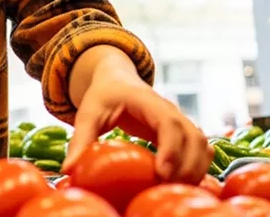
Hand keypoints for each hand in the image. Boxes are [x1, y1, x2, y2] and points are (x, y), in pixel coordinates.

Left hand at [61, 66, 211, 184]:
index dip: (171, 147)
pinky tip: (185, 184)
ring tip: (175, 189)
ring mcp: (179, 120)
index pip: (168, 122)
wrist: (117, 79)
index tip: (162, 172)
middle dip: (185, 165)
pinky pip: (201, 148)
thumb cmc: (103, 95)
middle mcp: (169, 110)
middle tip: (166, 188)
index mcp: (148, 101)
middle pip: (192, 136)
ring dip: (195, 168)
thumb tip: (68, 170)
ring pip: (201, 143)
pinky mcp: (182, 131)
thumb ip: (80, 139)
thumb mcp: (88, 113)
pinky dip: (199, 166)